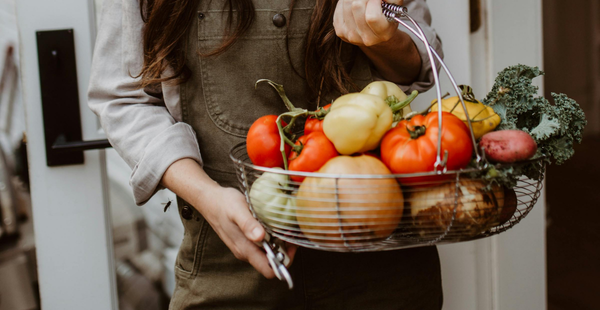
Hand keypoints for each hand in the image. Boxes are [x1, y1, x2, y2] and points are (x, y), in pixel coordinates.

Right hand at [161, 158, 296, 278]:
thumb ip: (248, 225)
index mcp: (245, 249)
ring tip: (284, 228)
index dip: (283, 262)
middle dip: (285, 252)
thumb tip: (260, 238)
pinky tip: (274, 226)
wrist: (210, 200)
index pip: (269, 270)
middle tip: (290, 233)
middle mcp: (246, 252)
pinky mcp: (246, 240)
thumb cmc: (224, 204)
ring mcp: (245, 247)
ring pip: (268, 255)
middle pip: (271, 263)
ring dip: (279, 245)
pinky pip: (263, 246)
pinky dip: (272, 239)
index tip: (291, 246)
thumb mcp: (238, 210)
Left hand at [333, 0, 403, 46]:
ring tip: (363, 1)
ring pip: (347, 3)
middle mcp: (366, 38)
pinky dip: (347, 1)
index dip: (374, 1)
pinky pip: (340, 7)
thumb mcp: (393, 8)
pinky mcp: (340, 31)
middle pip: (357, 6)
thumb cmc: (385, 16)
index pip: (372, 17)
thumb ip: (391, 0)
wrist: (374, 32)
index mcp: (383, 34)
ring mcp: (351, 35)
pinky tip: (354, 4)